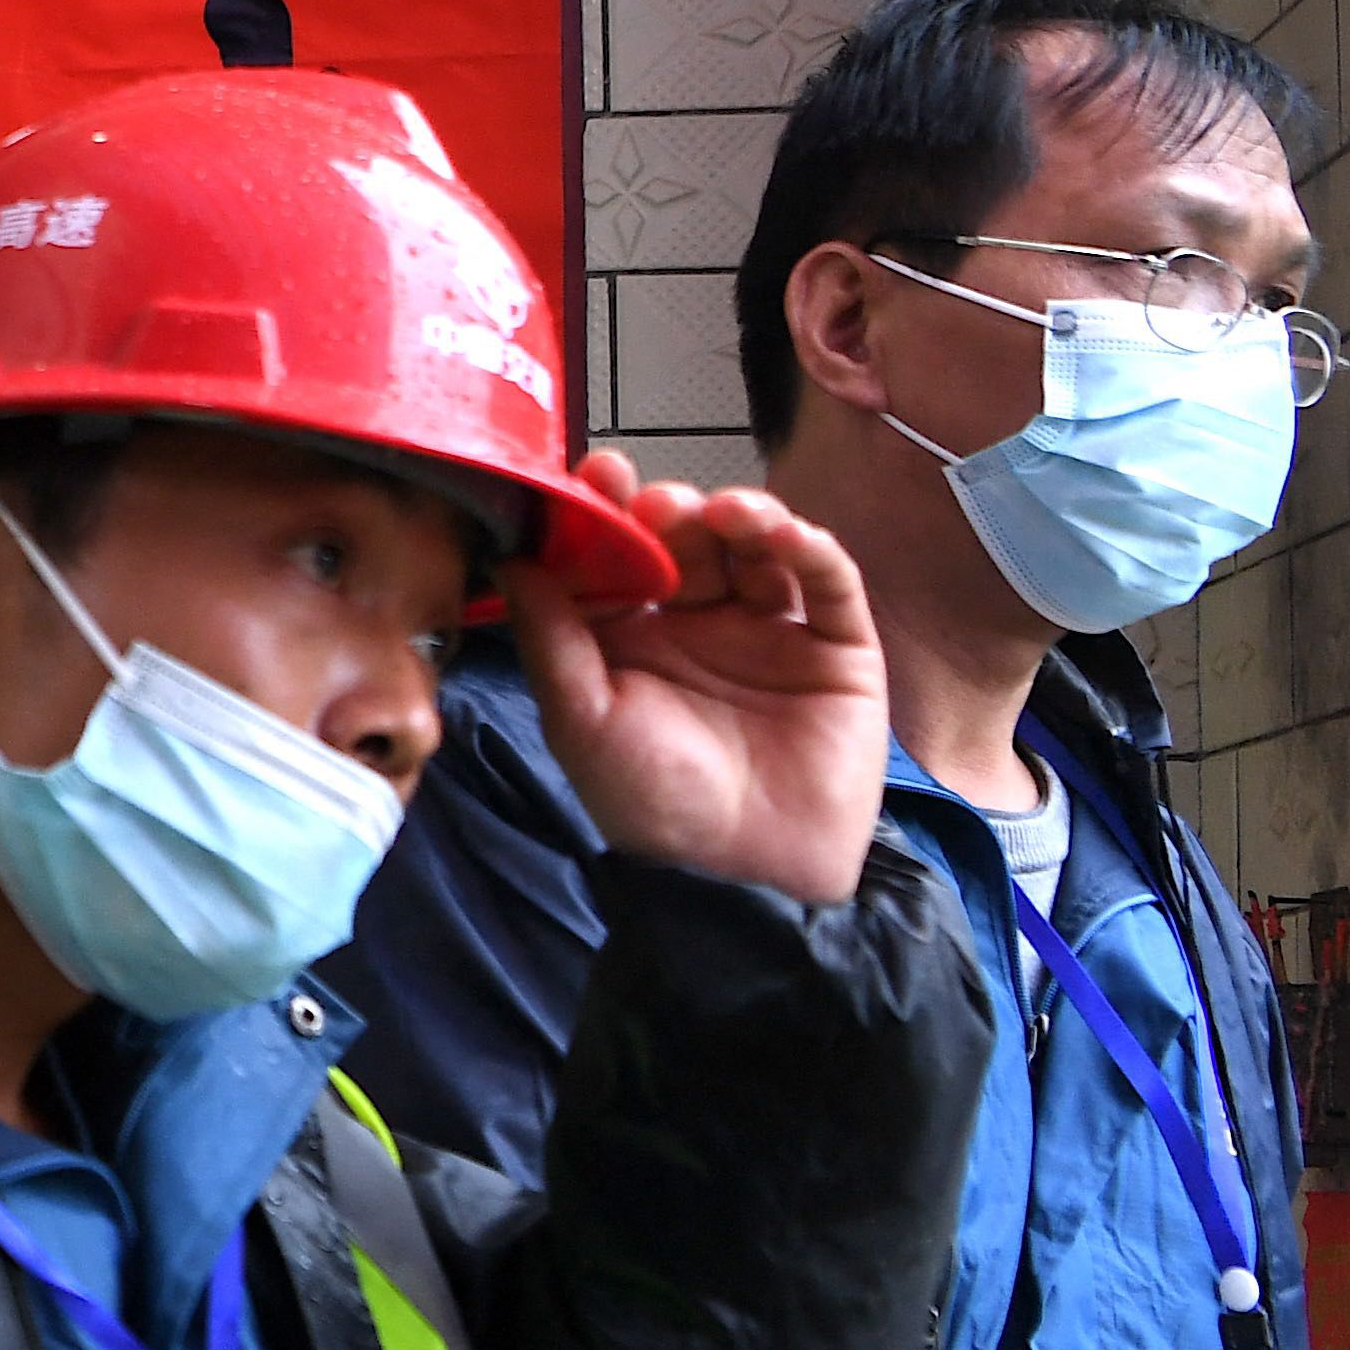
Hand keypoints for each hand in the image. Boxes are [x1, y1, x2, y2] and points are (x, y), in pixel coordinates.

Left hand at [504, 454, 887, 906]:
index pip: (617, 556)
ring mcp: (770, 631)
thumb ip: (552, 636)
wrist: (746, 874)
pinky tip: (785, 537)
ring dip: (742, 517)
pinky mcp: (836, 647)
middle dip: (673, 511)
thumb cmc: (653, 803)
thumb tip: (513, 556)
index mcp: (631, 638)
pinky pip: (828, 584)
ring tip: (723, 513)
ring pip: (757, 548)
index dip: (607, 513)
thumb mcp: (583, 719)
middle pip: (687, 540)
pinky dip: (810, 550)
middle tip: (659, 503)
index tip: (597, 476)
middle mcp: (698, 625)